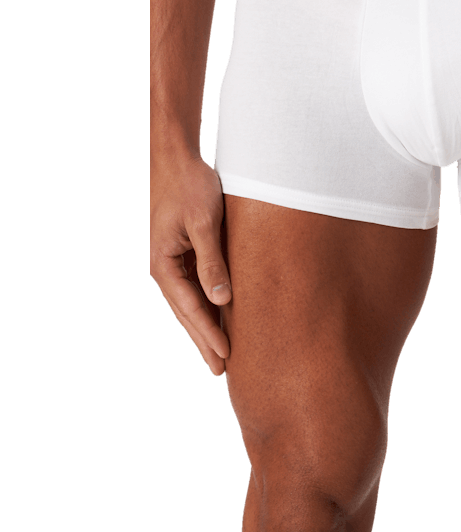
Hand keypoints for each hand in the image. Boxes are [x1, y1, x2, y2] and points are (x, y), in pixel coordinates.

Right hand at [150, 154, 231, 375]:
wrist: (177, 159)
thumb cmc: (191, 187)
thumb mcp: (205, 223)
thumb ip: (212, 262)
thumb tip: (222, 301)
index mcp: (164, 266)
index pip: (190, 310)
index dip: (208, 335)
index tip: (226, 358)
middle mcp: (164, 269)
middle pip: (187, 314)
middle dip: (204, 342)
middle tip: (222, 371)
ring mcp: (173, 262)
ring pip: (191, 303)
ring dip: (205, 327)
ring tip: (222, 353)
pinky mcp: (184, 253)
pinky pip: (196, 287)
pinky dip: (208, 305)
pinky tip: (222, 316)